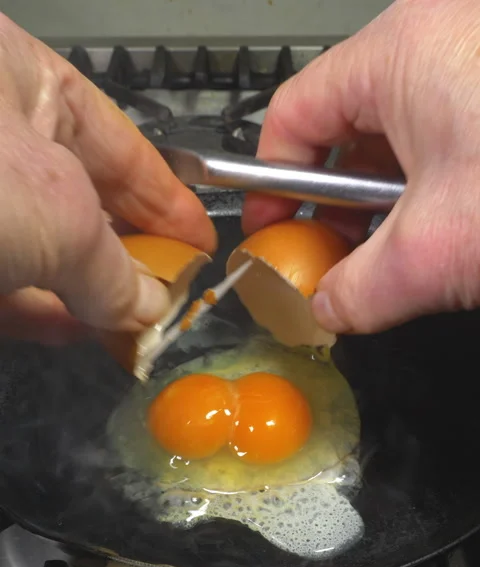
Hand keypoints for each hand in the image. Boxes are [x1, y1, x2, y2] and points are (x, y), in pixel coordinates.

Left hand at [0, 14, 215, 343]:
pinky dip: (39, 309)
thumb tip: (150, 305)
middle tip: (168, 294)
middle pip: (82, 201)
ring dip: (86, 293)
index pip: (118, 142)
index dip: (168, 199)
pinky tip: (72, 331)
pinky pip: (4, 278)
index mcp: (18, 77)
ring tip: (129, 326)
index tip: (198, 242)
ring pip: (40, 246)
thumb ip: (115, 270)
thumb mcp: (58, 216)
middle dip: (129, 256)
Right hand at [243, 0, 479, 334]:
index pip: (293, 116)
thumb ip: (361, 290)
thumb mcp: (437, 249)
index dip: (271, 182)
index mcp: (399, 52)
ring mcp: (479, 57)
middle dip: (335, 203)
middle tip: (335, 259)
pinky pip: (450, 133)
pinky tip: (448, 230)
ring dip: (390, 202)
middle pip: (346, 127)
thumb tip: (327, 312)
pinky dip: (436, 186)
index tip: (274, 232)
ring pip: (402, 135)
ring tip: (399, 253)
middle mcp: (440, 36)